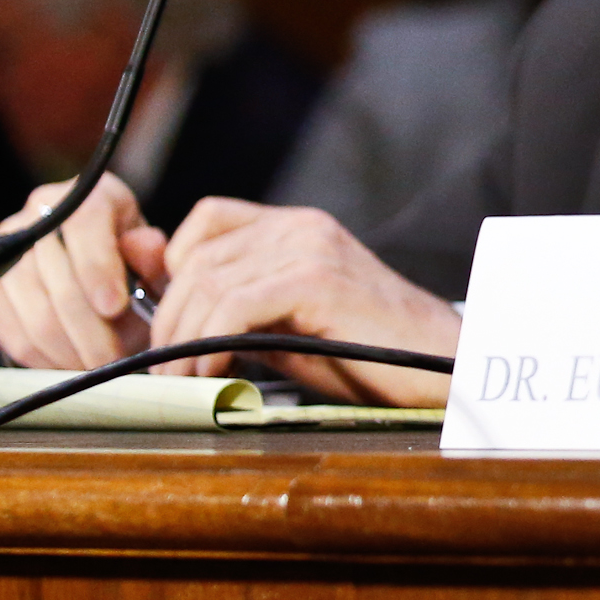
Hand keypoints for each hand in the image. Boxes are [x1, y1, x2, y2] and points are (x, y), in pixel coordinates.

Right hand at [0, 174, 169, 372]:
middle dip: (86, 327)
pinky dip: (38, 357)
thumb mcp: (155, 259)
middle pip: (54, 276)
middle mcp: (38, 215)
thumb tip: (145, 249)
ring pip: (28, 309)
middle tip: (111, 360)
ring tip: (93, 369)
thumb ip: (153, 257)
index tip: (115, 307)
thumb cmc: (135, 268)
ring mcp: (5, 251)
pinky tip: (65, 367)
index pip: (85, 224)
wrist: (100, 276)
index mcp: (88, 197)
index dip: (98, 268)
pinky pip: (7, 330)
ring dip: (63, 348)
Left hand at [148, 200, 463, 405]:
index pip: (207, 221)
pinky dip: (208, 342)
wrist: (442, 366)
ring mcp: (312, 248)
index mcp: (297, 227)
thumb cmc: (369, 354)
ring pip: (208, 281)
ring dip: (181, 337)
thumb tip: (156, 296)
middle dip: (169, 318)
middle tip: (163, 368)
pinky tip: (208, 374)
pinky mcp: (319, 279)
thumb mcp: (283, 326)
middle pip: (197, 257)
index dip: (173, 269)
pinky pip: (236, 304)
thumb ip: (227, 306)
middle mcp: (302, 226)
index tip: (170, 326)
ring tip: (181, 379)